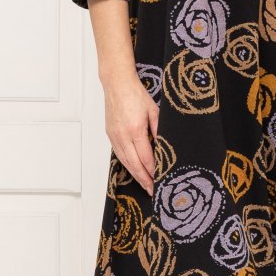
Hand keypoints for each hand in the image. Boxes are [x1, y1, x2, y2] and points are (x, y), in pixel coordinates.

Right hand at [102, 73, 159, 195]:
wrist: (117, 84)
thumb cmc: (135, 94)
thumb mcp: (154, 111)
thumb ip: (159, 130)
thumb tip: (164, 147)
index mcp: (135, 130)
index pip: (146, 158)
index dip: (153, 172)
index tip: (160, 180)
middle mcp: (123, 136)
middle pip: (134, 164)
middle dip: (144, 180)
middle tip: (152, 191)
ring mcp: (115, 136)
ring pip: (125, 162)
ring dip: (135, 175)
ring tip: (144, 185)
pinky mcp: (111, 135)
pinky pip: (119, 154)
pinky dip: (127, 165)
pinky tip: (133, 170)